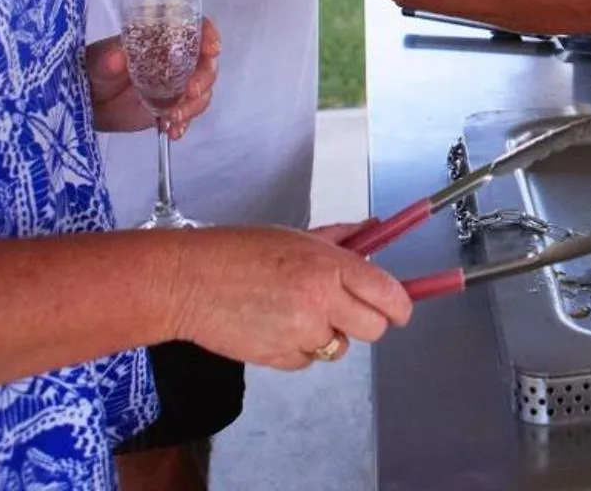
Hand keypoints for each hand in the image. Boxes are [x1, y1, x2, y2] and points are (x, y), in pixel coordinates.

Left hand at [85, 19, 221, 137]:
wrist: (87, 104)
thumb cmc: (93, 72)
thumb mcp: (97, 62)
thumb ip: (108, 59)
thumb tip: (118, 56)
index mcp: (161, 40)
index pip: (194, 30)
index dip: (209, 36)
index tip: (212, 49)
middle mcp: (175, 61)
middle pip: (204, 64)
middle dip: (204, 78)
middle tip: (190, 92)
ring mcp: (175, 86)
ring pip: (201, 92)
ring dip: (194, 105)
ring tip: (173, 118)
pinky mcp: (171, 108)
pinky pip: (187, 114)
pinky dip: (184, 123)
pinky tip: (173, 131)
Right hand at [168, 225, 411, 369]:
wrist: (189, 282)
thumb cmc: (239, 252)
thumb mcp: (297, 236)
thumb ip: (342, 239)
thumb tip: (375, 230)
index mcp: (329, 267)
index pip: (389, 295)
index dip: (400, 306)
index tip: (400, 308)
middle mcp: (321, 302)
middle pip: (375, 329)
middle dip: (367, 321)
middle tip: (347, 309)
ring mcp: (300, 334)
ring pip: (339, 347)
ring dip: (328, 334)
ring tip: (295, 310)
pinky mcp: (280, 359)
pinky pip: (308, 360)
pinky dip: (299, 348)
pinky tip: (275, 325)